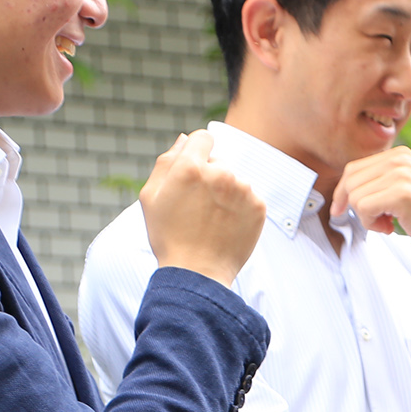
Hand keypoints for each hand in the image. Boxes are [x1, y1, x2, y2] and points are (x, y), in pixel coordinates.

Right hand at [139, 130, 265, 287]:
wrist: (197, 274)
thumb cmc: (168, 236)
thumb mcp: (151, 197)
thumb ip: (166, 161)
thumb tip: (185, 139)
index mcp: (190, 167)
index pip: (203, 137)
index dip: (196, 153)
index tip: (193, 173)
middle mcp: (220, 173)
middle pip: (219, 161)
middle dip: (210, 177)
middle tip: (197, 207)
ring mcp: (242, 190)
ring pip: (235, 180)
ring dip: (226, 193)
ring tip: (211, 220)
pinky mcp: (259, 206)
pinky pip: (249, 197)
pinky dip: (240, 208)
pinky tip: (226, 226)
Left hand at [329, 146, 410, 269]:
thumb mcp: (402, 189)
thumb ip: (378, 182)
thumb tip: (342, 189)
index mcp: (400, 154)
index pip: (353, 168)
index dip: (343, 193)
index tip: (342, 210)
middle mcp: (401, 158)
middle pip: (350, 180)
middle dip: (354, 206)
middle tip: (377, 221)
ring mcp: (402, 174)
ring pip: (354, 196)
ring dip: (365, 217)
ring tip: (387, 224)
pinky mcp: (402, 194)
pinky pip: (363, 208)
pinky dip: (370, 224)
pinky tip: (389, 228)